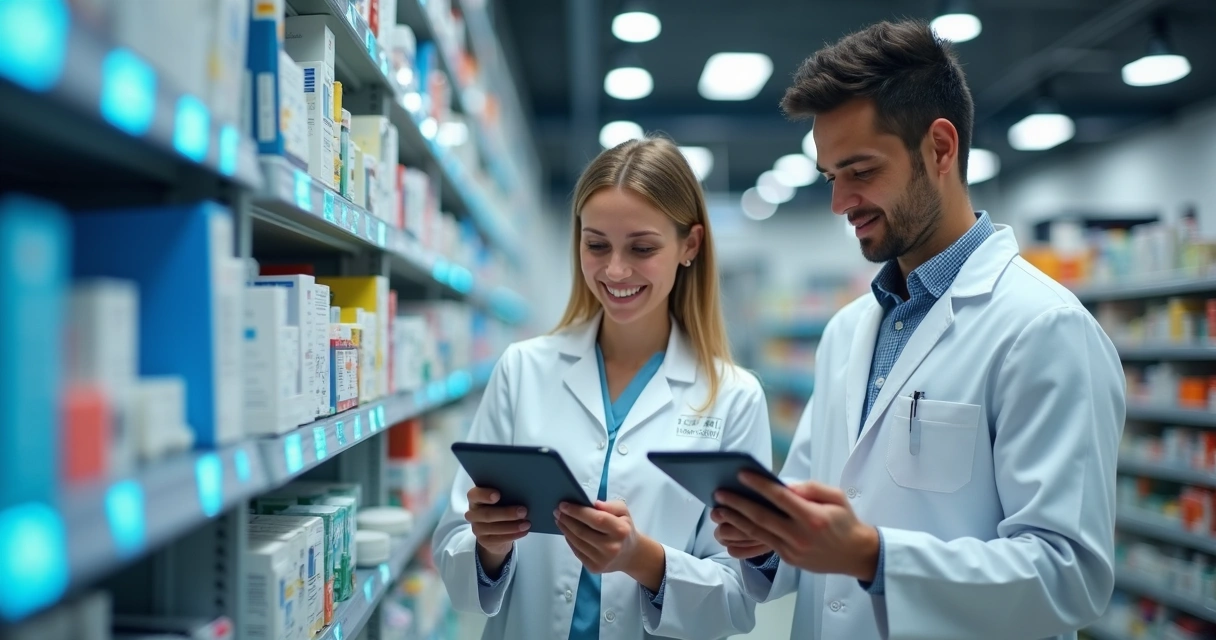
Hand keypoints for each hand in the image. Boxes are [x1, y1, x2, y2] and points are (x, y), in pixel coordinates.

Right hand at [464, 487, 529, 573]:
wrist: (495, 531)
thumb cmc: (500, 508)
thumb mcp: (501, 500)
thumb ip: (506, 495)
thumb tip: (522, 495)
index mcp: (475, 498)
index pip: (475, 495)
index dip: (485, 495)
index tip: (498, 495)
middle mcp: (473, 514)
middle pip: (487, 514)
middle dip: (506, 513)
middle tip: (523, 511)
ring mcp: (477, 528)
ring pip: (494, 528)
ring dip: (512, 526)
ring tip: (526, 524)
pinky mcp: (484, 540)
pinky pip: (499, 539)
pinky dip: (513, 535)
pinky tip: (523, 532)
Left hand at [555, 499, 665, 588]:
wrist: (630, 555)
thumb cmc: (624, 529)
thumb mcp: (623, 512)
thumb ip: (610, 506)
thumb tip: (592, 503)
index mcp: (620, 531)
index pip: (596, 519)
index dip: (578, 512)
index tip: (564, 504)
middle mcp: (612, 547)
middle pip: (583, 532)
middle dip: (567, 519)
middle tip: (557, 510)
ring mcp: (602, 560)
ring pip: (577, 542)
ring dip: (565, 529)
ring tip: (559, 519)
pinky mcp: (594, 568)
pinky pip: (577, 551)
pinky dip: (569, 540)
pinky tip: (566, 531)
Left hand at [712, 474, 879, 580]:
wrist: (856, 555)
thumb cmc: (846, 522)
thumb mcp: (836, 497)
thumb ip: (811, 488)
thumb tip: (785, 486)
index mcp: (813, 517)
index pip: (780, 498)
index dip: (759, 485)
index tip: (742, 474)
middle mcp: (800, 535)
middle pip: (762, 517)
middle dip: (738, 504)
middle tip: (719, 493)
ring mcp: (792, 550)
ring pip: (758, 532)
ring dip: (736, 520)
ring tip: (720, 509)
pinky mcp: (788, 559)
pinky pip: (764, 544)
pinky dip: (747, 534)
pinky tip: (735, 524)